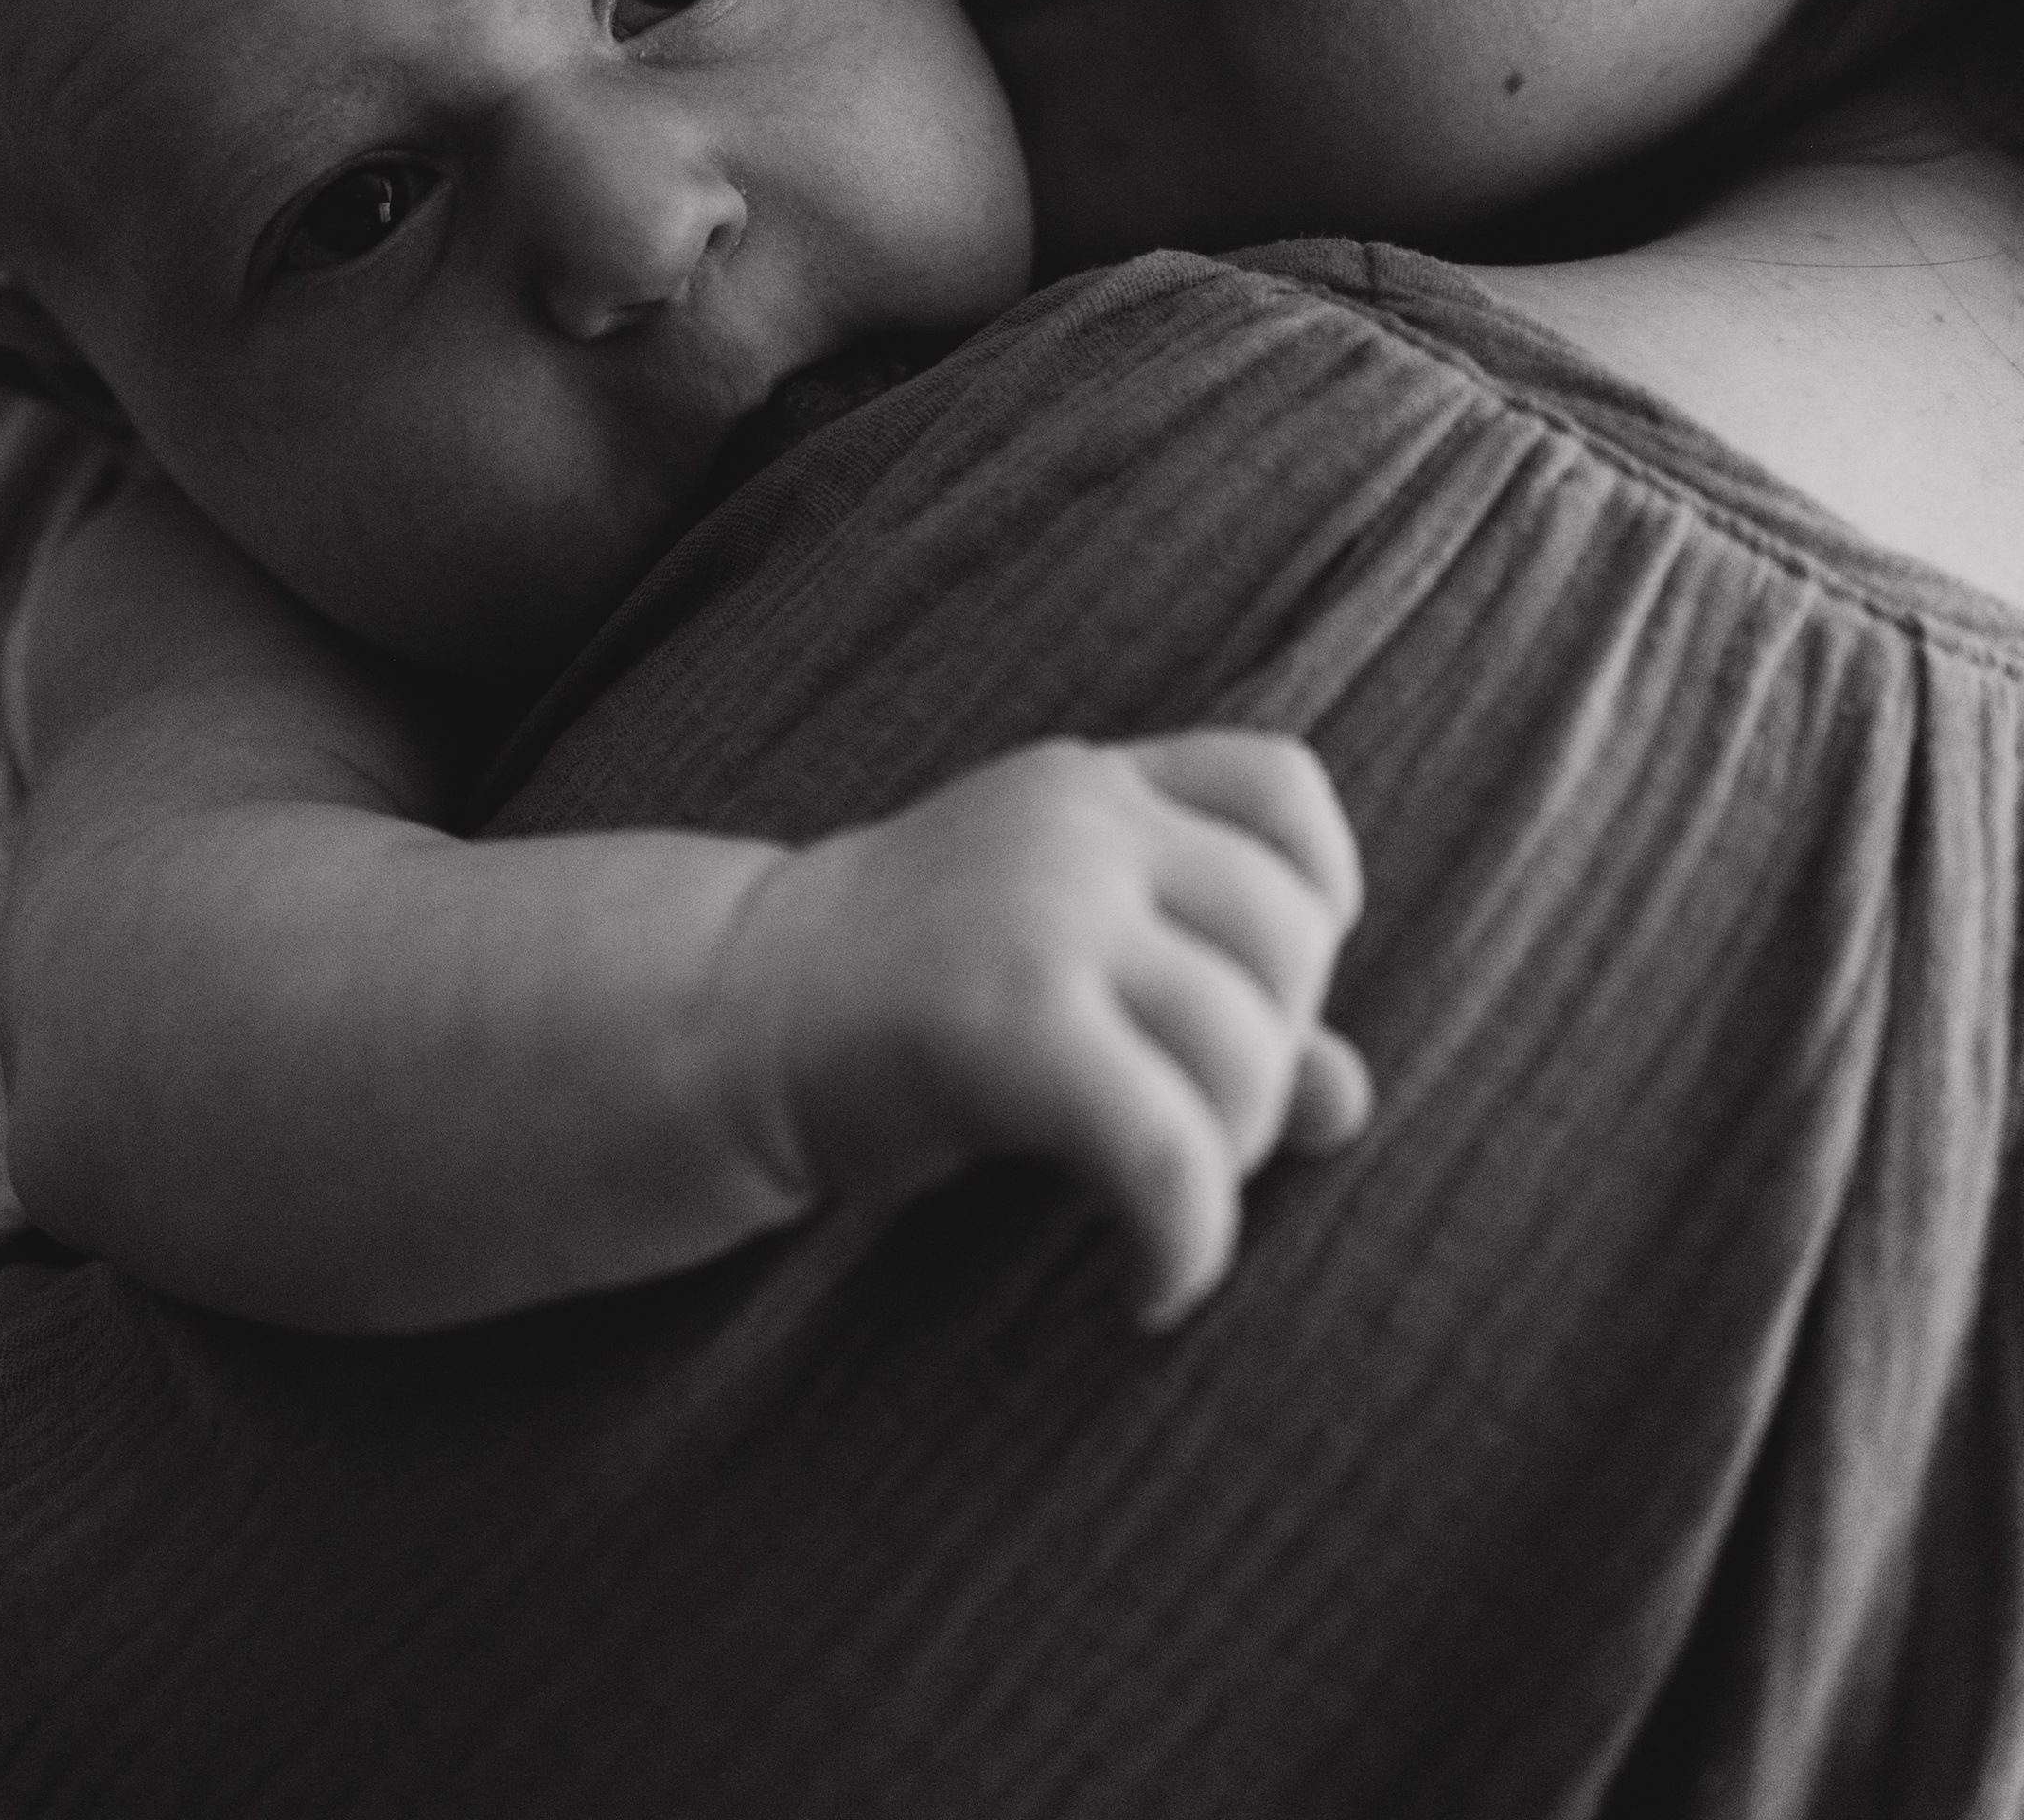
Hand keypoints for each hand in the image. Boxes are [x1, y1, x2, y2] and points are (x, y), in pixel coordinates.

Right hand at [708, 732, 1371, 1329]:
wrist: (724, 1019)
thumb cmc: (900, 1002)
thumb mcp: (1059, 960)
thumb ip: (1200, 1002)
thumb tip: (1349, 1099)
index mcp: (1091, 786)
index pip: (1281, 787)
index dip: (1318, 896)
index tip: (1267, 997)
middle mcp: (1081, 824)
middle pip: (1289, 936)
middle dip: (1268, 1063)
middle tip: (1185, 1140)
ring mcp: (1046, 911)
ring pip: (1248, 1046)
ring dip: (1228, 1163)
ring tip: (1154, 1208)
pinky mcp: (1012, 1021)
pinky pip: (1173, 1149)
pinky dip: (1189, 1241)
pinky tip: (1146, 1288)